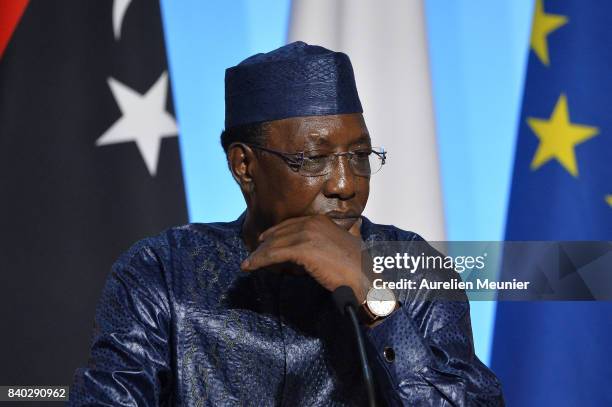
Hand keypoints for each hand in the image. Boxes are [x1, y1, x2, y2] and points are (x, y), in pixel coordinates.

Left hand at [240, 215, 370, 302]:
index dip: (275, 233)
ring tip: (248, 264)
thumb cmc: (358, 267)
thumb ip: (331, 240)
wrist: (366, 277)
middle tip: (252, 254)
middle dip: (264, 245)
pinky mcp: (302, 250)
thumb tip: (326, 243)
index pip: (290, 225)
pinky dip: (260, 260)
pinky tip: (251, 267)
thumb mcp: (344, 245)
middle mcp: (312, 223)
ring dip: (258, 255)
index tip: (264, 240)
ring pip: (274, 244)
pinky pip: (274, 254)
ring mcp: (307, 235)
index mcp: (321, 221)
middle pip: (280, 233)